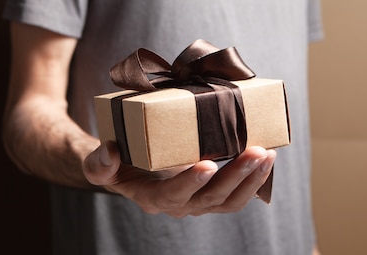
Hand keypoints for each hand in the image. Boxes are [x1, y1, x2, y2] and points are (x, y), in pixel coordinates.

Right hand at [83, 141, 275, 217]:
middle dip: (236, 176)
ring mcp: (199, 201)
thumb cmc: (118, 166)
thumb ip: (98, 164)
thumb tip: (110, 152)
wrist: (132, 170)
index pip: (172, 196)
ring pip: (230, 201)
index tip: (208, 165)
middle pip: (211, 200)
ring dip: (252, 180)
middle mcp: (179, 205)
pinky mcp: (214, 194)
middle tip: (255, 151)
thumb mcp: (99, 165)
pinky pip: (238, 195)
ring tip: (268, 154)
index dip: (190, 183)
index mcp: (151, 197)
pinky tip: (267, 159)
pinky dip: (255, 180)